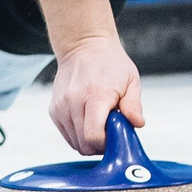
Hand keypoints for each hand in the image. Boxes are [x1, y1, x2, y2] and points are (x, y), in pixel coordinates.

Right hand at [37, 0, 145, 153]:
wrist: (84, 46)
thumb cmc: (110, 63)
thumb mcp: (130, 80)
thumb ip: (133, 105)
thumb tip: (137, 123)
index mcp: (95, 95)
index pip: (93, 136)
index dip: (106, 144)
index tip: (115, 136)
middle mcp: (74, 102)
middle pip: (84, 144)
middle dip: (99, 145)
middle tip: (110, 132)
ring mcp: (61, 107)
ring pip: (74, 143)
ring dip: (88, 141)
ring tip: (99, 124)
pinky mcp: (54, 110)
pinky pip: (67, 135)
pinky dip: (78, 134)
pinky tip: (88, 120)